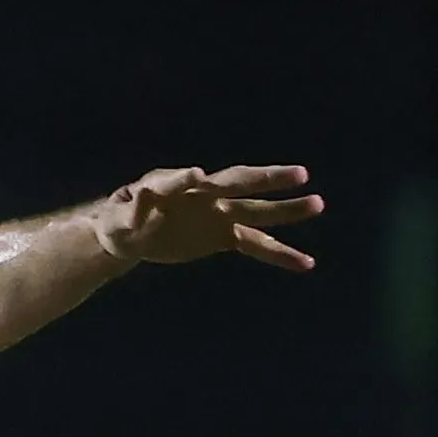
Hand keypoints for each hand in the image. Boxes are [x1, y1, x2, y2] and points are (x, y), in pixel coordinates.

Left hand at [95, 164, 319, 270]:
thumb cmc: (120, 216)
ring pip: (257, 213)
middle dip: (268, 180)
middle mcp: (205, 197)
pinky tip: (306, 262)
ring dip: (287, 211)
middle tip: (300, 174)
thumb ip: (135, 203)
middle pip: (240, 186)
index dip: (185, 179)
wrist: (128, 233)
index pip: (181, 181)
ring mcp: (218, 216)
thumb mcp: (119, 213)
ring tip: (319, 205)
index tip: (195, 174)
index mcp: (175, 187)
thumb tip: (148, 191)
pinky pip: (256, 245)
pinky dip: (279, 254)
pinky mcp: (222, 237)